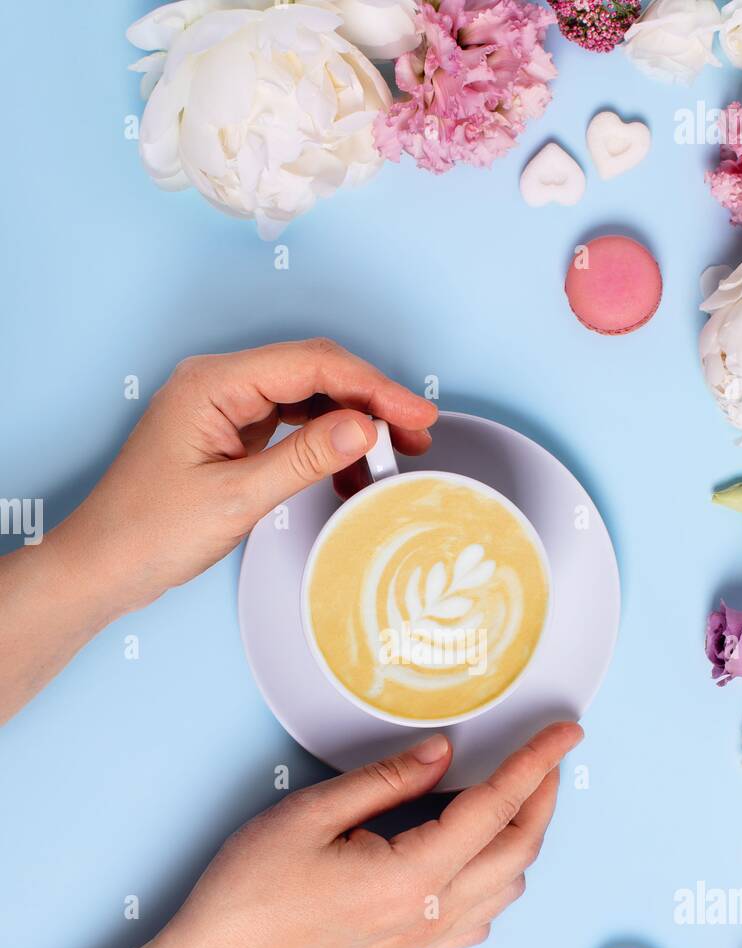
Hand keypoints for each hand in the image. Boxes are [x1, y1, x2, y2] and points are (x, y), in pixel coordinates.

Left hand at [49, 339, 436, 614]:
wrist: (102, 566)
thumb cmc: (148, 532)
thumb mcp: (236, 498)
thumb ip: (303, 458)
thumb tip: (363, 428)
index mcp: (213, 384)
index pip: (312, 365)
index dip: (372, 386)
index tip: (416, 412)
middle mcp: (219, 383)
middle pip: (314, 372)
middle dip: (369, 400)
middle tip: (417, 433)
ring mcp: (224, 407)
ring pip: (307, 397)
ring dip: (352, 422)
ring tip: (394, 455)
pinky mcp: (228, 433)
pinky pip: (290, 424)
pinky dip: (325, 443)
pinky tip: (349, 470)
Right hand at [168, 722, 582, 947]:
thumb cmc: (253, 887)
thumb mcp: (311, 812)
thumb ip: (387, 780)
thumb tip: (445, 752)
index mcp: (412, 875)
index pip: (496, 808)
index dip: (536, 764)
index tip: (566, 733)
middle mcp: (432, 913)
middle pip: (519, 851)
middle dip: (543, 797)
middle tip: (546, 754)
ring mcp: (426, 938)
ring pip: (508, 887)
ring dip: (522, 837)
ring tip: (511, 794)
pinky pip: (481, 916)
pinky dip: (496, 878)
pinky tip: (473, 851)